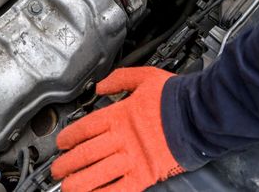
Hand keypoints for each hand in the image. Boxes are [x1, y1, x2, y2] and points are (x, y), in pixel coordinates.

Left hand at [51, 67, 184, 191]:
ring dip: (78, 182)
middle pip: (85, 153)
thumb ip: (119, 79)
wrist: (200, 114)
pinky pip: (120, 189)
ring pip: (97, 174)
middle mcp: (121, 138)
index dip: (69, 138)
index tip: (62, 144)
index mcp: (119, 115)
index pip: (84, 128)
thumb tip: (101, 85)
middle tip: (57, 170)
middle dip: (67, 164)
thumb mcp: (144, 77)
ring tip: (68, 187)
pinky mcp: (146, 175)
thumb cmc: (176, 96)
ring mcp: (132, 158)